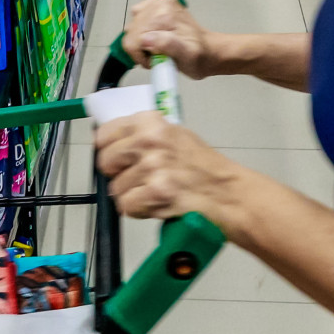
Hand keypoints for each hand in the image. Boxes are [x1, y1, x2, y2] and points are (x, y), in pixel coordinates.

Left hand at [95, 111, 241, 224]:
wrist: (228, 193)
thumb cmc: (205, 168)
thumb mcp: (176, 136)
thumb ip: (145, 136)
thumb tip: (114, 145)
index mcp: (152, 123)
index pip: (104, 134)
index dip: (109, 151)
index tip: (116, 160)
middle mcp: (150, 141)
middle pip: (106, 162)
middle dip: (118, 175)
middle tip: (137, 181)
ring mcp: (153, 167)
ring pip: (116, 188)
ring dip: (132, 196)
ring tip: (155, 193)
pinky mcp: (156, 193)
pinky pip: (127, 206)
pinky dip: (140, 211)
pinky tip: (157, 205)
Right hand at [123, 0, 219, 78]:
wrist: (209, 51)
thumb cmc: (199, 58)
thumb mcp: (187, 56)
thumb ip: (167, 45)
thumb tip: (145, 39)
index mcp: (166, 13)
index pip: (135, 37)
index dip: (141, 55)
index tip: (154, 62)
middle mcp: (160, 3)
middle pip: (132, 31)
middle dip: (141, 48)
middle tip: (157, 57)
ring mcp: (158, 3)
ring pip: (132, 27)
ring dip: (140, 41)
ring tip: (157, 49)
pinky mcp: (157, 6)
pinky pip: (136, 19)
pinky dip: (141, 33)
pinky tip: (153, 39)